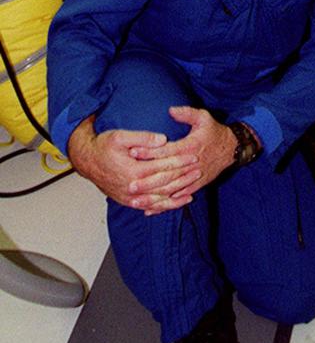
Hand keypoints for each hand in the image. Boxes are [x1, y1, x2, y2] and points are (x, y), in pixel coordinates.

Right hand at [67, 115, 200, 213]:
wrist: (87, 161)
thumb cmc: (103, 146)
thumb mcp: (119, 136)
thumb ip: (142, 138)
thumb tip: (163, 139)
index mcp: (133, 170)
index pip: (163, 166)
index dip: (180, 161)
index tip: (193, 155)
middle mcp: (133, 187)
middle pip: (165, 183)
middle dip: (183, 176)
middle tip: (198, 169)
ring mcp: (131, 197)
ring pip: (161, 198)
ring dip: (179, 193)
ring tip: (194, 187)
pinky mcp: (130, 202)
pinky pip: (152, 206)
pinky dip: (168, 205)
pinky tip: (180, 201)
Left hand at [127, 106, 240, 211]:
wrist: (232, 148)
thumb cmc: (214, 131)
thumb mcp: (203, 117)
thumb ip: (186, 113)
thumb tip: (170, 110)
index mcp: (190, 147)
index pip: (166, 151)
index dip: (150, 152)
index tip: (133, 152)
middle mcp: (191, 164)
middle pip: (167, 174)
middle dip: (148, 180)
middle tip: (130, 184)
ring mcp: (194, 176)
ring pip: (171, 189)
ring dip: (153, 196)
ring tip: (135, 201)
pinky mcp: (197, 185)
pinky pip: (179, 197)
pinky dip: (165, 205)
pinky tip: (150, 210)